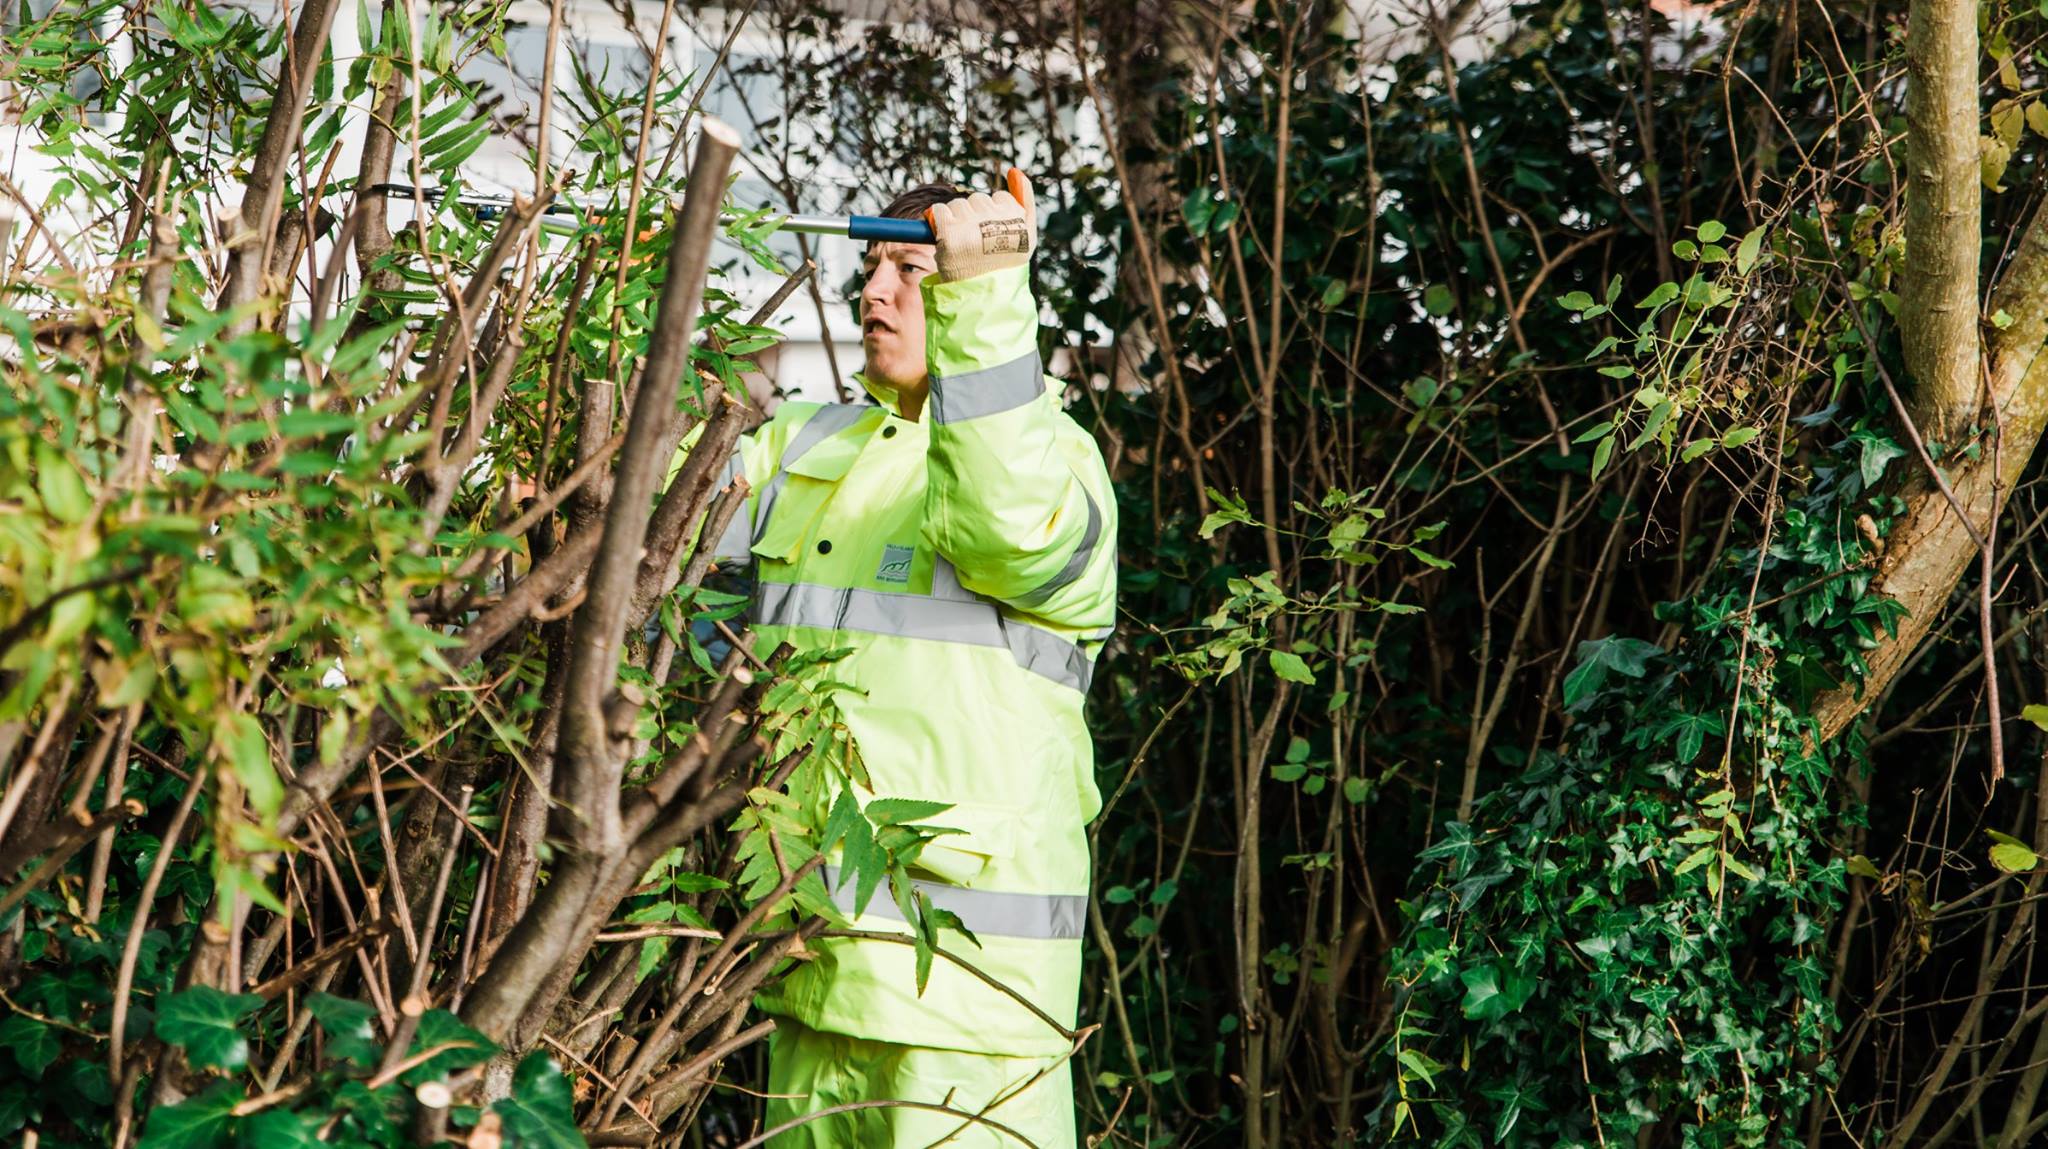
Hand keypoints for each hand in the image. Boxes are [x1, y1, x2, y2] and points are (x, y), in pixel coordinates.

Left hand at [926, 167, 1036, 283]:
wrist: (985, 294)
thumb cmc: (1006, 264)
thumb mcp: (1026, 235)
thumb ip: (1026, 200)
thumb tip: (1015, 170)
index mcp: (1014, 217)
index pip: (1000, 199)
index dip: (994, 216)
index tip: (995, 236)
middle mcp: (994, 218)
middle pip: (977, 200)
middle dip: (975, 216)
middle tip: (978, 242)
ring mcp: (970, 225)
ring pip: (958, 205)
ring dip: (957, 219)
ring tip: (964, 244)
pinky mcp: (949, 234)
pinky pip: (938, 211)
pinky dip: (938, 221)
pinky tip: (947, 237)